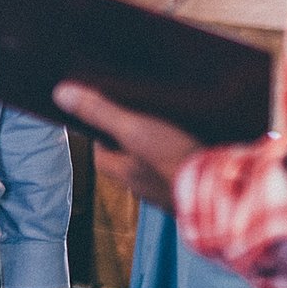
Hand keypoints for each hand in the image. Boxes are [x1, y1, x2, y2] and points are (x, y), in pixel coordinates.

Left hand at [53, 82, 201, 209]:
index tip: (104, 110)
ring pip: (158, 164)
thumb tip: (60, 95)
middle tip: (140, 112)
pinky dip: (186, 154)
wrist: (226, 192)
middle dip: (132, 137)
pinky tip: (198, 138)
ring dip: (162, 145)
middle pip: (129, 158)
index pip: (101, 154)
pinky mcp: (198, 187)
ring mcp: (173, 190)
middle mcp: (146, 187)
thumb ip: (100, 113)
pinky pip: (185, 168)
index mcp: (126, 174)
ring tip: (170, 120)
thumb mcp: (134, 129)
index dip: (99, 132)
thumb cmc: (175, 162)